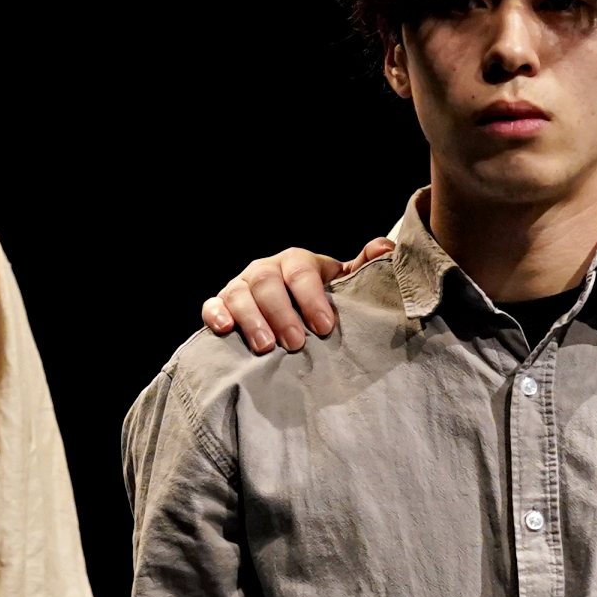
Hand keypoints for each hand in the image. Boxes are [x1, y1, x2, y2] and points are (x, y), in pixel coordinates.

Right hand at [199, 238, 392, 354]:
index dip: (312, 298)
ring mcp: (241, 285)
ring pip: (240, 294)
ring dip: (251, 319)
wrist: (292, 307)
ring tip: (266, 347)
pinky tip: (225, 329)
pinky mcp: (221, 303)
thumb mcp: (342, 283)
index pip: (302, 272)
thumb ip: (363, 268)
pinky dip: (216, 314)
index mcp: (296, 261)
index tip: (325, 327)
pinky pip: (212, 304)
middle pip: (267, 282)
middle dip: (281, 313)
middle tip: (295, 343)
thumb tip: (384, 248)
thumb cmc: (319, 298)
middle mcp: (266, 269)